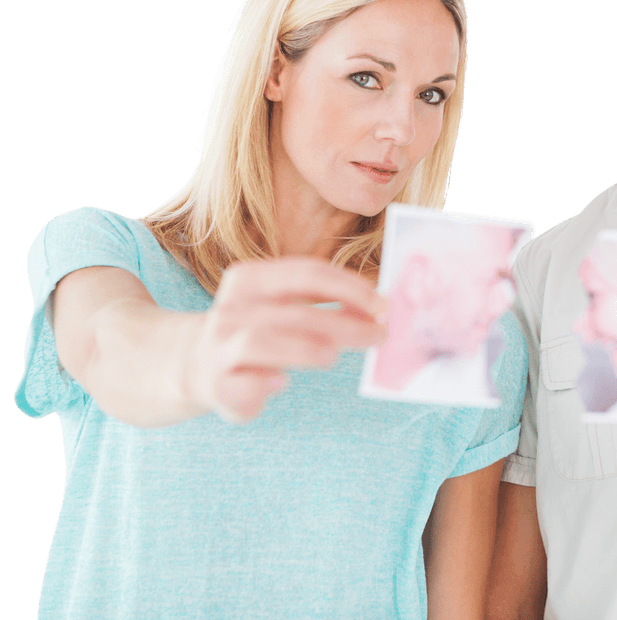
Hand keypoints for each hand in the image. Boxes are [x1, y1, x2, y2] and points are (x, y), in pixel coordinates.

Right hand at [183, 256, 387, 422]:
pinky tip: (280, 383)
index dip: (349, 286)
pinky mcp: (217, 384)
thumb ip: (320, 300)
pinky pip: (241, 383)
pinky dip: (262, 383)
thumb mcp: (281, 304)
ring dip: (302, 348)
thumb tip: (376, 307)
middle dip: (345, 322)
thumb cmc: (255, 331)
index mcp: (251, 278)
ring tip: (332, 356)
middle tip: (379, 334)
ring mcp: (220, 346)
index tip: (382, 303)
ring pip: (262, 341)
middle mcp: (233, 308)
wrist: (192, 364)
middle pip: (295, 310)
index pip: (307, 273)